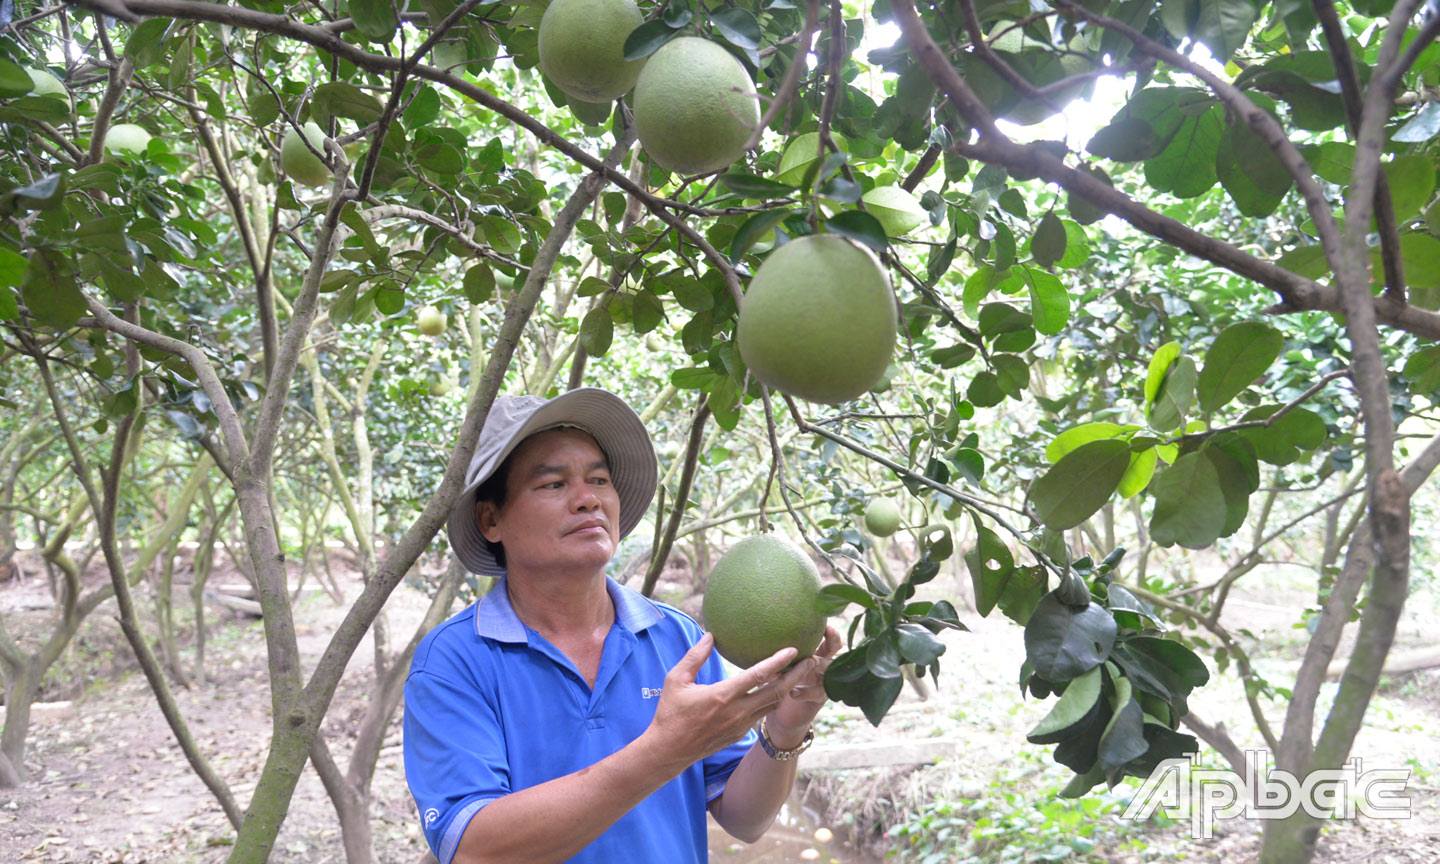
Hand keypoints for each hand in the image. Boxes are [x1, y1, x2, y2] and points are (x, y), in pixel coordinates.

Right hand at [640, 633, 812, 769]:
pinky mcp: (739, 734)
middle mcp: (737, 712)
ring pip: (772, 705)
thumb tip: (710, 635)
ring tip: (799, 672)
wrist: (669, 751)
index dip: (778, 661)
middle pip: (776, 692)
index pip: (758, 675)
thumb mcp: (676, 679)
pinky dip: (773, 700)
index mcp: (722, 696)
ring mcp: (740, 725)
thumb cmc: (670, 712)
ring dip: (788, 688)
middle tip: (810, 660)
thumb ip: (695, 656)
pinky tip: (777, 688)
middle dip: (796, 676)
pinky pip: (762, 714)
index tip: (793, 649)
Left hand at [765, 625, 841, 747]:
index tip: (824, 622)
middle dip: (832, 641)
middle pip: (834, 651)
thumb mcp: (776, 664)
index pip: (826, 638)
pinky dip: (806, 692)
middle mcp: (821, 666)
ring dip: (820, 665)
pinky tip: (793, 692)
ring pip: (829, 671)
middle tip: (824, 632)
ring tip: (811, 661)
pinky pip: (817, 694)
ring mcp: (822, 683)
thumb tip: (757, 636)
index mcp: (813, 653)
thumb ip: (774, 652)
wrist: (781, 715)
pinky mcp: (818, 700)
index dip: (829, 630)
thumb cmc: (776, 683)